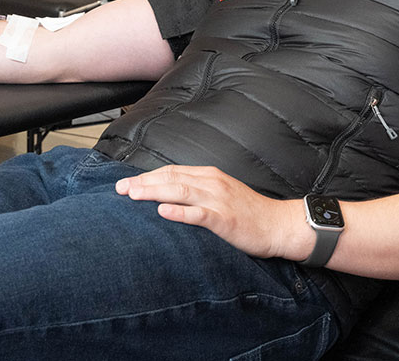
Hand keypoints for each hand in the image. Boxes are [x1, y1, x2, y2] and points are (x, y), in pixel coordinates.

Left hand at [115, 165, 311, 260]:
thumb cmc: (249, 213)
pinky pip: (199, 214)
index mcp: (210, 176)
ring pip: (181, 191)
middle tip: (120, 189)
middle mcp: (212, 183)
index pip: (172, 172)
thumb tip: (169, 195)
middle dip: (143, 183)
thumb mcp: (222, 194)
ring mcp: (219, 200)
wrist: (278, 225)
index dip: (147, 176)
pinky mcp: (225, 219)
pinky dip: (180, 212)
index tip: (126, 183)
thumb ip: (199, 192)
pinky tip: (164, 212)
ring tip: (133, 196)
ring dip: (154, 192)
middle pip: (171, 179)